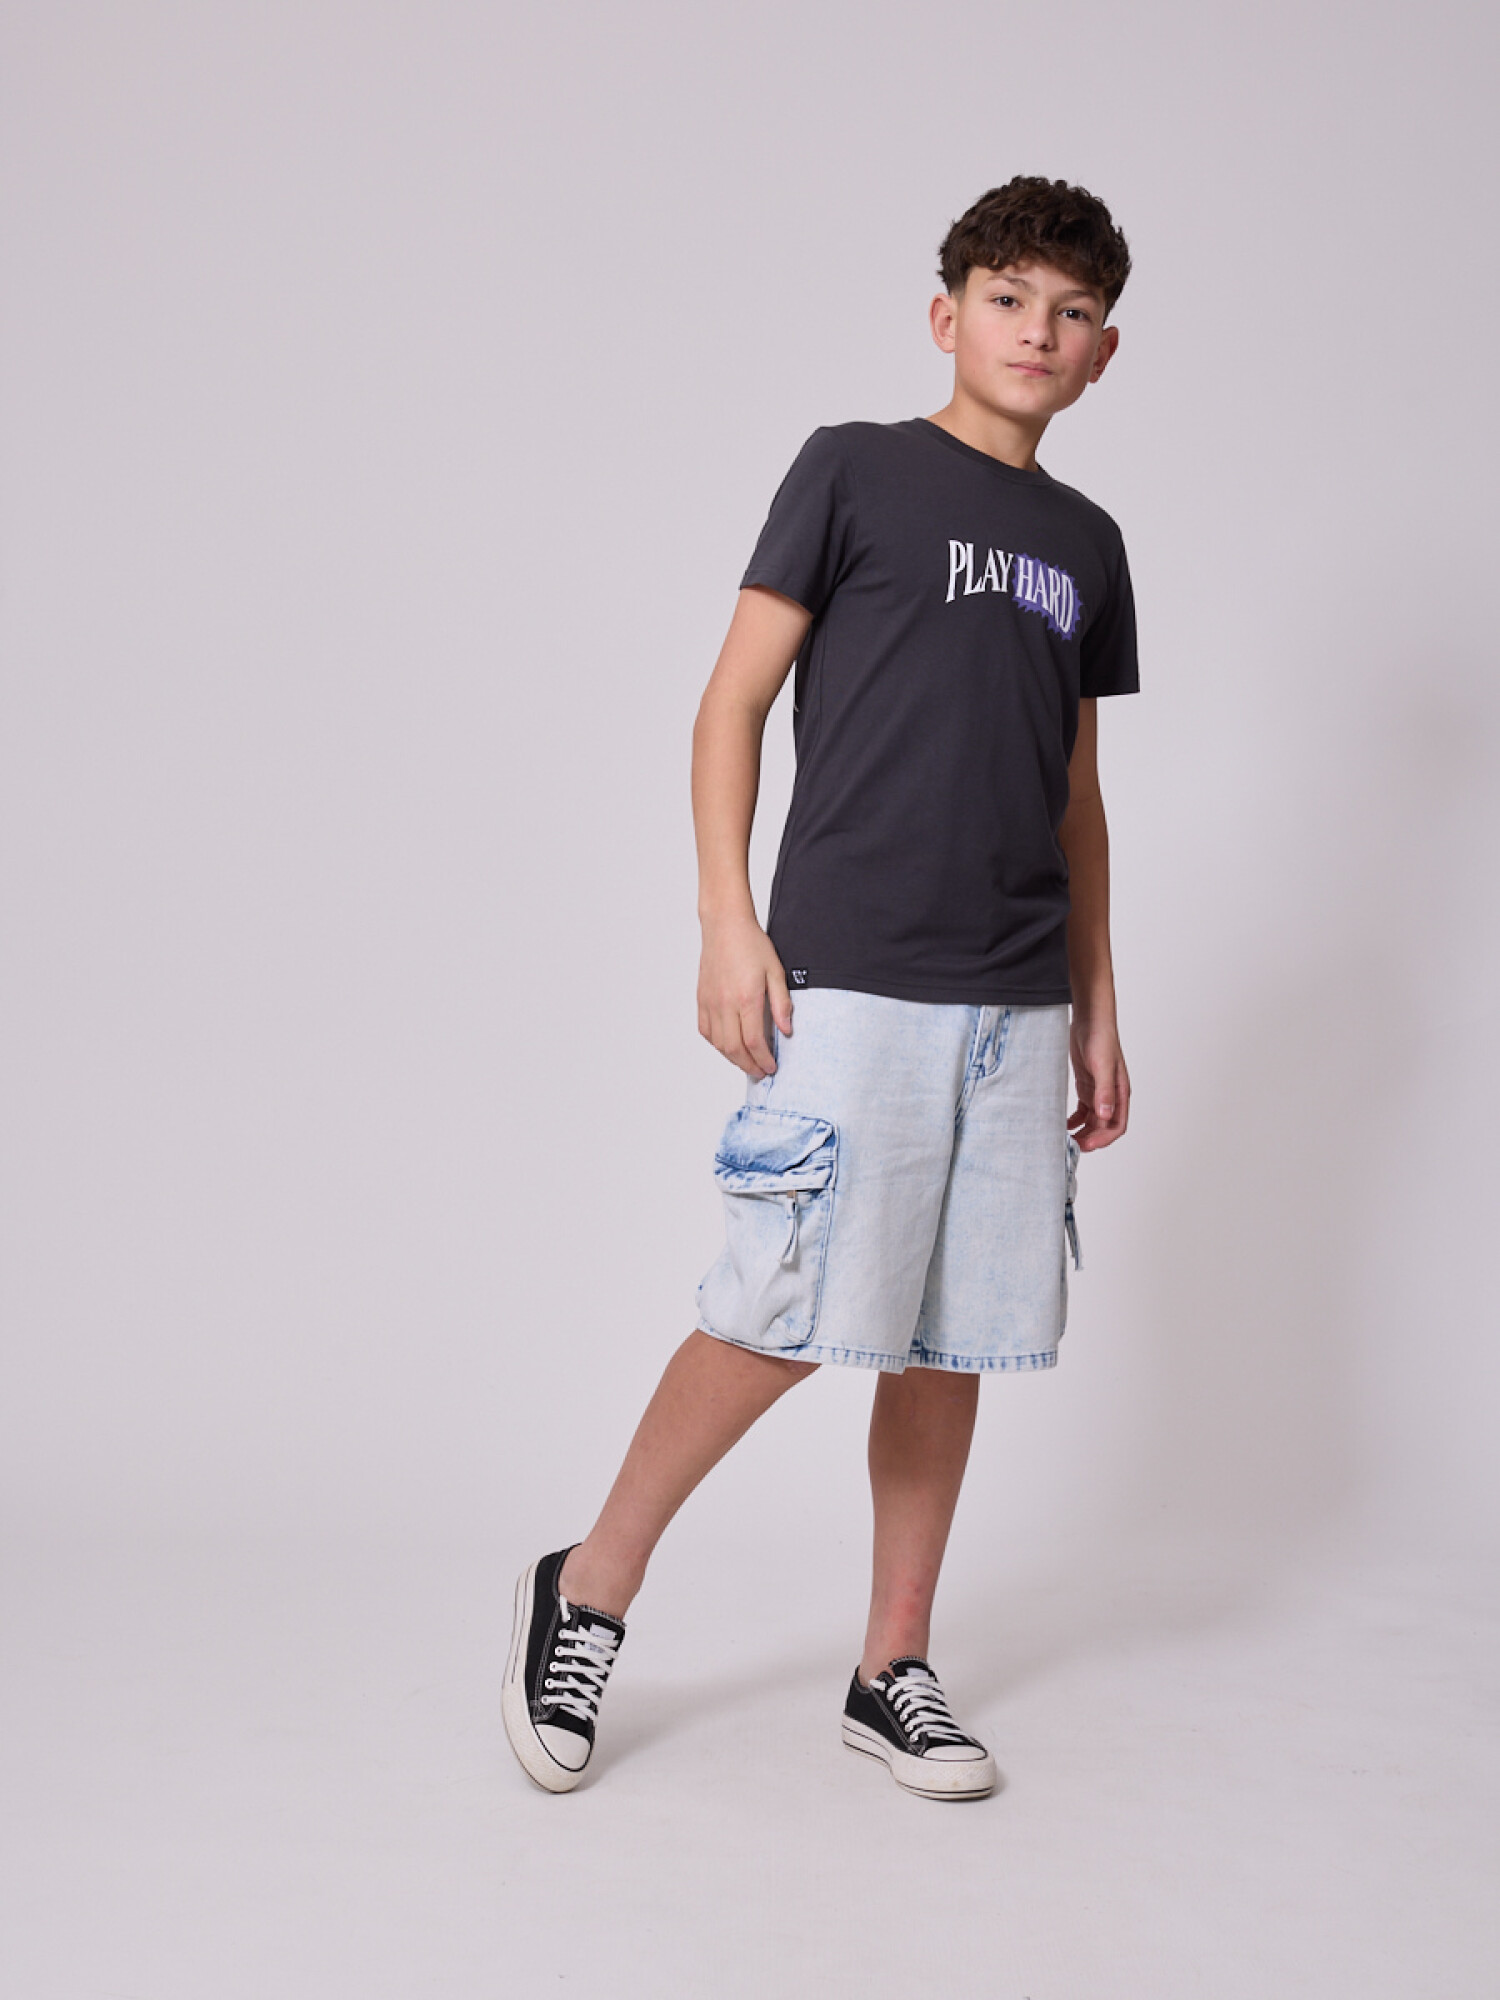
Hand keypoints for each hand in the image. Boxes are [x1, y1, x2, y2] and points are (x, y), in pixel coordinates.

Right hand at [697, 913, 792, 1077]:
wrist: (725, 926)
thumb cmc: (751, 944)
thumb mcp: (776, 971)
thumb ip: (781, 1003)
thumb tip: (786, 1030)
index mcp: (746, 998)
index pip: (754, 1041)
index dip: (763, 1060)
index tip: (771, 1067)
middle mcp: (725, 1004)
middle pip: (734, 1048)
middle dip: (749, 1066)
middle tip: (761, 1072)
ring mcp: (711, 1002)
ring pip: (719, 1043)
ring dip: (733, 1058)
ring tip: (747, 1063)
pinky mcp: (702, 999)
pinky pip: (706, 1031)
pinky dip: (717, 1044)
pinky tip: (728, 1045)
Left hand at [1068, 1018, 1129, 1150]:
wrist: (1089, 1020)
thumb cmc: (1101, 1039)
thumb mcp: (1102, 1066)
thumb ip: (1104, 1091)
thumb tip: (1105, 1116)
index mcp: (1120, 1093)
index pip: (1117, 1125)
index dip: (1103, 1138)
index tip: (1087, 1145)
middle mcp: (1111, 1095)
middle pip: (1103, 1127)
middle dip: (1090, 1138)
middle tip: (1072, 1146)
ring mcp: (1097, 1091)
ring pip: (1092, 1121)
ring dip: (1082, 1132)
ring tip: (1067, 1139)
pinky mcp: (1086, 1086)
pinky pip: (1082, 1110)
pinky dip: (1074, 1120)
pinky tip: (1064, 1124)